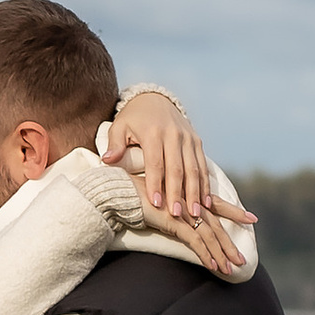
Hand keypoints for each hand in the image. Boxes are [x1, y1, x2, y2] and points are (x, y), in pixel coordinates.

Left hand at [110, 88, 213, 221]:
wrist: (155, 99)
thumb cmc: (133, 118)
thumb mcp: (119, 126)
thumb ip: (114, 145)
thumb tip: (107, 161)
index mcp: (153, 132)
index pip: (155, 162)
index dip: (156, 184)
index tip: (156, 203)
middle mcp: (174, 135)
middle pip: (177, 168)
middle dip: (178, 193)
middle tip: (177, 214)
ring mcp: (187, 138)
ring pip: (194, 169)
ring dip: (195, 193)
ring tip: (195, 214)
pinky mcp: (196, 141)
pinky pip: (202, 165)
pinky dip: (205, 184)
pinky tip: (206, 202)